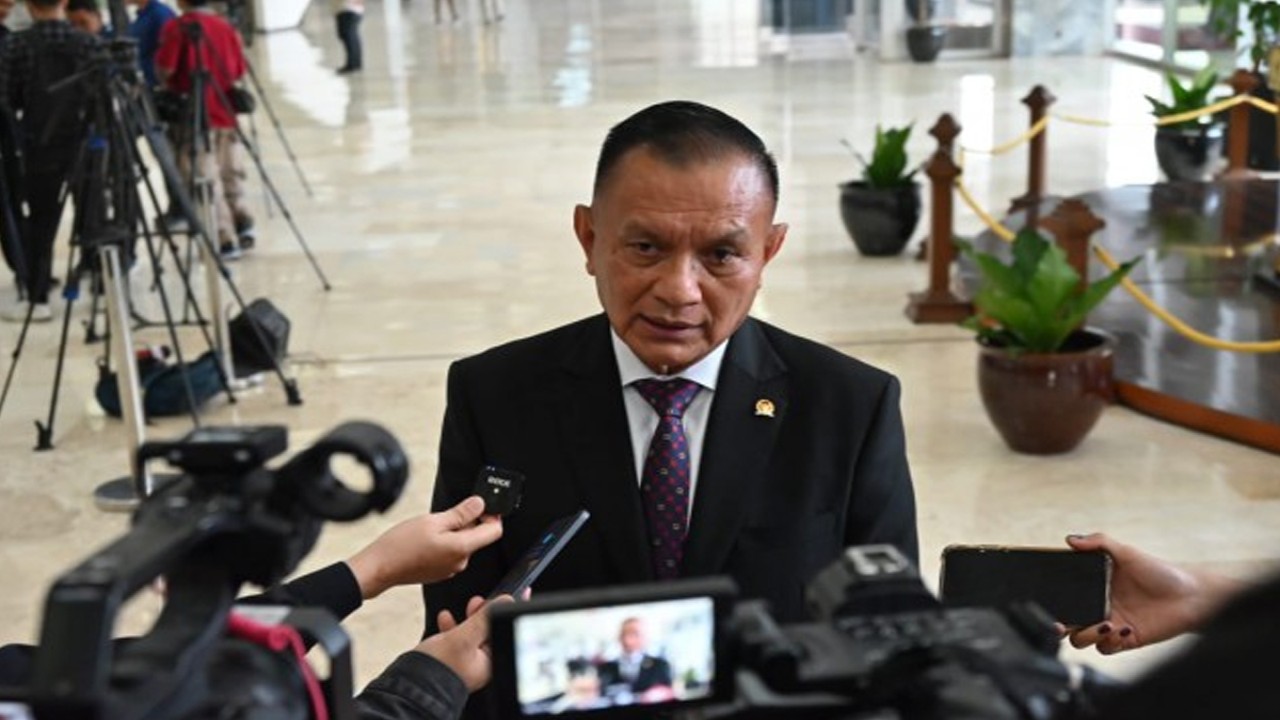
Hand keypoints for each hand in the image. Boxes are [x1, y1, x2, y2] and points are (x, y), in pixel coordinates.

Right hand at [346, 496, 502, 599]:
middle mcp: (460, 562)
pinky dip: (444, 542)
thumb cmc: (401, 545)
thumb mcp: (433, 520)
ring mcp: (450, 569)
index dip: (492, 515)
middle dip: (467, 522)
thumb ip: (461, 513)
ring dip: (453, 531)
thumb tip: (480, 504)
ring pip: (462, 543)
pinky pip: (451, 552)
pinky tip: (426, 539)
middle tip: (446, 514)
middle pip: (477, 537)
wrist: (379, 567)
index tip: (482, 505)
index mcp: (462, 548)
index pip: (494, 531)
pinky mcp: (440, 571)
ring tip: (431, 527)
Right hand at [416, 595, 513, 690]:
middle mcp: (479, 667)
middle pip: (485, 635)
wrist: (410, 687)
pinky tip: (444, 619)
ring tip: (458, 610)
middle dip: (480, 616)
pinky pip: (454, 643)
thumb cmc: (438, 669)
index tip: (493, 601)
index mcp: (489, 665)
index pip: (499, 634)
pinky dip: (451, 629)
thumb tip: (505, 602)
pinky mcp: (448, 664)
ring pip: (469, 637)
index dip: (497, 616)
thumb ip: (483, 620)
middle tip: (476, 603)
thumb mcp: (463, 638)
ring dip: (464, 621)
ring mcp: (463, 666)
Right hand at [1063, 533, 1238, 653]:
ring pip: (1082, 639)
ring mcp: (1111, 625)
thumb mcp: (1127, 552)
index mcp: (1094, 587)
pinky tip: (1126, 628)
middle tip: (1061, 624)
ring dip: (1087, 634)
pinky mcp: (1126, 640)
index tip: (1049, 604)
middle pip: (1068, 623)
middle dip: (1059, 627)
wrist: (1192, 595)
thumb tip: (1070, 538)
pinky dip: (1110, 642)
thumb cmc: (1161, 572)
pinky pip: (1107, 648)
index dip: (1053, 603)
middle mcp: (1099, 607)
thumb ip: (1099, 542)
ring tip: (1106, 623)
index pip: (1066, 597)